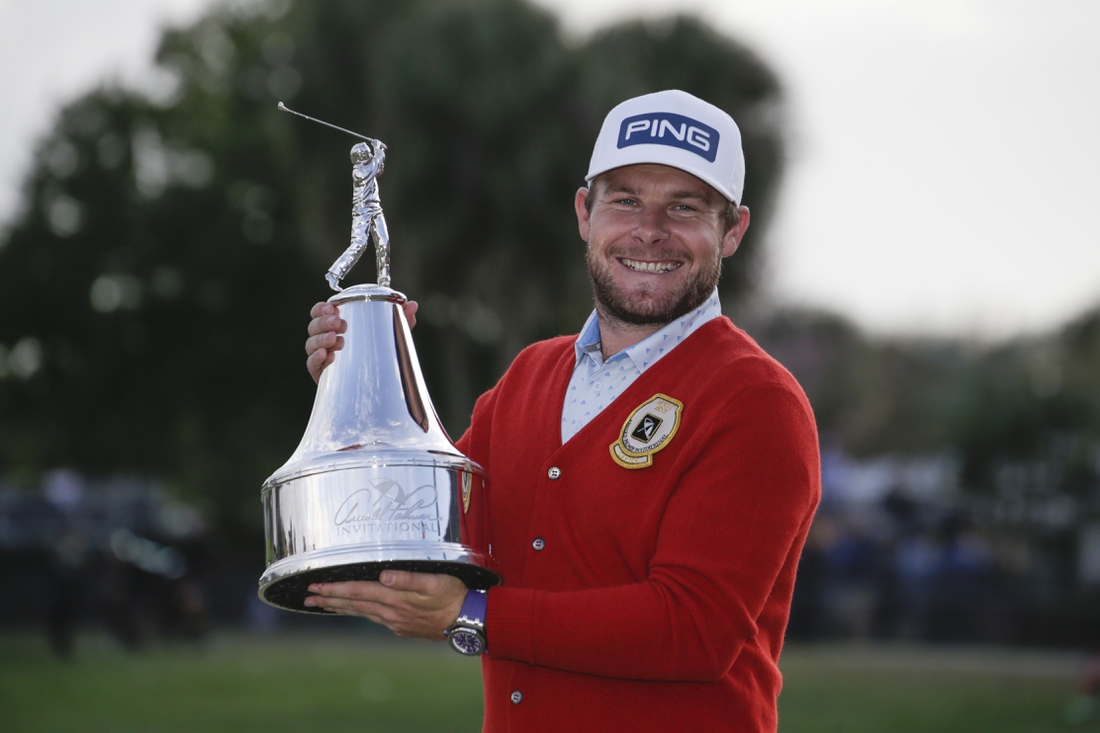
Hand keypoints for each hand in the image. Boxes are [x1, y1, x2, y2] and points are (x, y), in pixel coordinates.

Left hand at [304, 570, 466, 639]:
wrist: (468, 621)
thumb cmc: (453, 596)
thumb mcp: (434, 582)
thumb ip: (408, 579)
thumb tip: (384, 575)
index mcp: (394, 599)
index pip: (357, 592)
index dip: (334, 589)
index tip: (314, 587)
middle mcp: (390, 613)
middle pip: (353, 604)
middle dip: (329, 600)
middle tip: (306, 598)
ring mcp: (395, 622)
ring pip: (361, 613)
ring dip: (340, 607)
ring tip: (323, 605)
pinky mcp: (402, 627)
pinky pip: (374, 618)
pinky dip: (359, 613)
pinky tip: (356, 611)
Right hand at [305, 299, 418, 383]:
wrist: (373, 386)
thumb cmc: (376, 355)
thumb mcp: (390, 336)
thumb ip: (400, 321)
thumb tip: (412, 305)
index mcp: (337, 326)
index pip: (321, 312)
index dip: (322, 308)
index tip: (333, 308)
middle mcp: (326, 340)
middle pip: (314, 326)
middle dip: (324, 322)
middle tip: (339, 323)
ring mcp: (322, 357)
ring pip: (311, 344)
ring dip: (321, 339)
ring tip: (335, 339)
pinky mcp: (321, 374)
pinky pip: (312, 365)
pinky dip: (317, 358)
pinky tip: (327, 356)